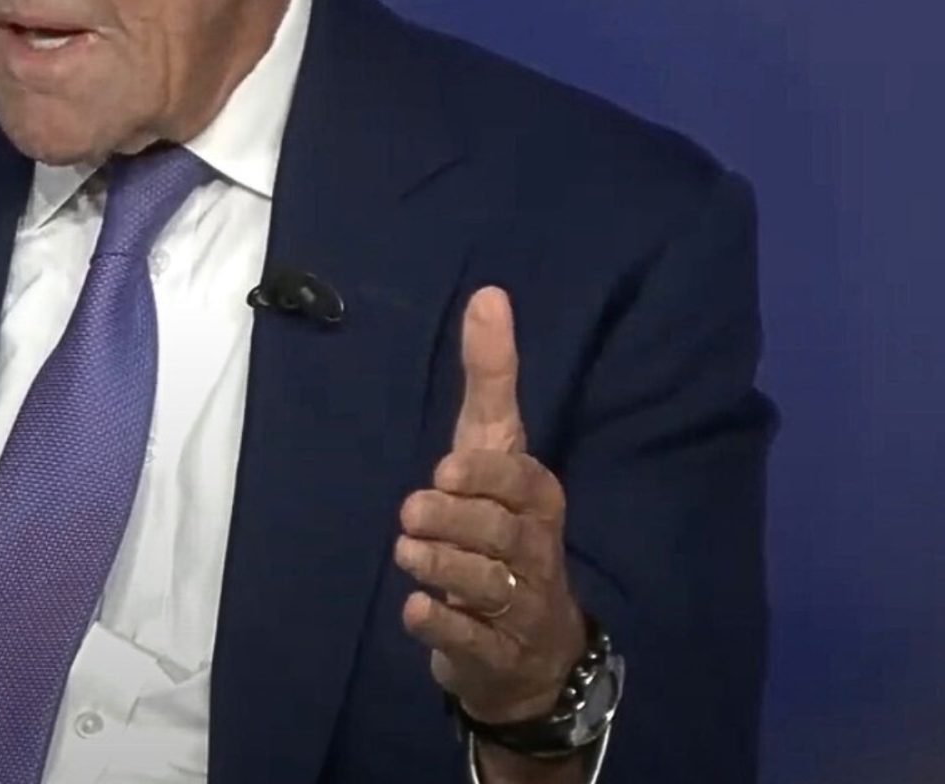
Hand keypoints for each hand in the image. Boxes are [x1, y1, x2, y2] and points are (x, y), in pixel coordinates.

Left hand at [395, 287, 586, 728]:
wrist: (527, 643)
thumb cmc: (499, 523)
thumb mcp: (494, 448)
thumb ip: (491, 378)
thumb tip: (489, 294)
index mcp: (536, 499)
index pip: (522, 481)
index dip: (486, 477)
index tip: (445, 469)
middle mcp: (534, 550)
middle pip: (500, 533)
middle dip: (456, 521)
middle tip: (412, 513)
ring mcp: (518, 607)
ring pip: (486, 585)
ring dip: (443, 567)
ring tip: (408, 553)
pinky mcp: (492, 651)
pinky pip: (469, 638)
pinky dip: (441, 625)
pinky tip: (414, 609)